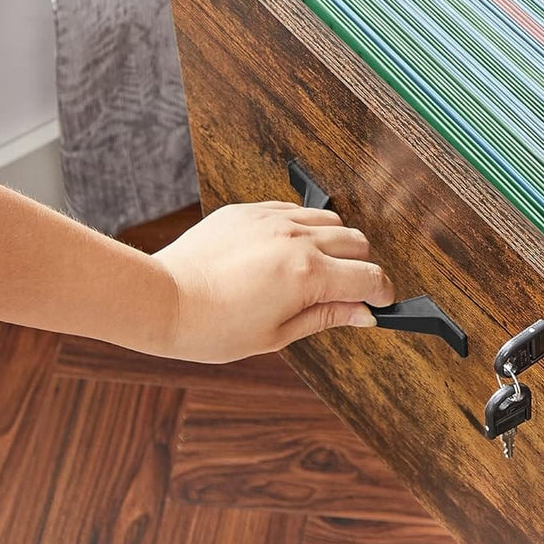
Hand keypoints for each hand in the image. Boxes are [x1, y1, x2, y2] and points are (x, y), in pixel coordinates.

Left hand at [152, 201, 394, 362]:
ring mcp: (272, 219)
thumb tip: (363, 314)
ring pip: (330, 221)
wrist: (161, 300)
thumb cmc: (211, 326)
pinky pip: (295, 210)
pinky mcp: (249, 210)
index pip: (368, 277)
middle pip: (357, 242)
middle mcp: (295, 240)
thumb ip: (327, 316)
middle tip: (348, 290)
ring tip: (316, 269)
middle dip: (361, 267)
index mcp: (306, 275)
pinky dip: (304, 229)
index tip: (381, 301)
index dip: (382, 292)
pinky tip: (288, 252)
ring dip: (335, 244)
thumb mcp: (278, 334)